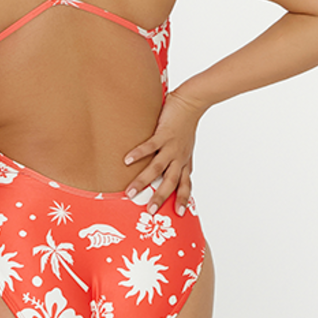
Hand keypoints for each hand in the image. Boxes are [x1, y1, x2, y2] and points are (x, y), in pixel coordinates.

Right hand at [123, 90, 203, 213]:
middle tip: (150, 212)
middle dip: (160, 197)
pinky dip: (138, 153)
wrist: (191, 103)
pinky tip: (126, 160)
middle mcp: (178, 157)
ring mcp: (171, 146)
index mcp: (184, 162)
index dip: (184, 199)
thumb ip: (181, 160)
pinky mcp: (163, 134)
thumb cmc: (186, 125)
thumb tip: (180, 172)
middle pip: (170, 182)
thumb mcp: (187, 147)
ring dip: (143, 181)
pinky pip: (150, 146)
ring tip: (130, 192)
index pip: (185, 185)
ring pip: (157, 168)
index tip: (180, 214)